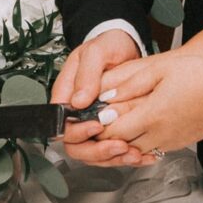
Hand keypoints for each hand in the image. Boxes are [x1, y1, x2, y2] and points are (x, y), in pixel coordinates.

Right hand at [52, 28, 141, 157]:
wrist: (125, 44)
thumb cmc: (107, 45)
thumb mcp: (96, 53)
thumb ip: (86, 75)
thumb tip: (77, 101)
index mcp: (67, 95)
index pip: (61, 124)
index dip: (77, 131)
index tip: (97, 126)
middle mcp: (77, 113)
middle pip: (75, 145)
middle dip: (96, 151)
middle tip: (119, 145)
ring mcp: (92, 121)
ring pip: (93, 153)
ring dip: (113, 157)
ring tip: (134, 153)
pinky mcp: (110, 127)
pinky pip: (111, 149)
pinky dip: (125, 156)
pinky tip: (141, 155)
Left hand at [65, 53, 202, 166]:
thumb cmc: (202, 74)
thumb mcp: (160, 70)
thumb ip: (130, 84)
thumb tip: (106, 95)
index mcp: (152, 115)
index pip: (112, 131)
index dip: (96, 127)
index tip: (87, 118)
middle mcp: (161, 134)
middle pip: (121, 145)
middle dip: (105, 138)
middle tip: (95, 125)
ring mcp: (172, 141)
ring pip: (136, 150)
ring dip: (123, 141)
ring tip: (115, 125)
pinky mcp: (182, 143)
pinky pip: (154, 147)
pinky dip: (142, 141)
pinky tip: (140, 126)